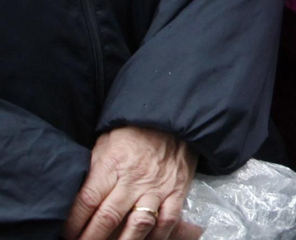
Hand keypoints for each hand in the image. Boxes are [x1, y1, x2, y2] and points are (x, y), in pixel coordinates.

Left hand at [63, 126, 200, 239]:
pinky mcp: (176, 191)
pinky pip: (167, 221)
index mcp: (112, 165)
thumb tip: (73, 200)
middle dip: (91, 238)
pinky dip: (156, 237)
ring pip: (138, 224)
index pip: (87, 200)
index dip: (74, 223)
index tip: (67, 234)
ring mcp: (157, 187)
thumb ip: (91, 171)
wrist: (171, 120)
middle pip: (108, 217)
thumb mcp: (104, 145)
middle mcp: (134, 179)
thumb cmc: (132, 134)